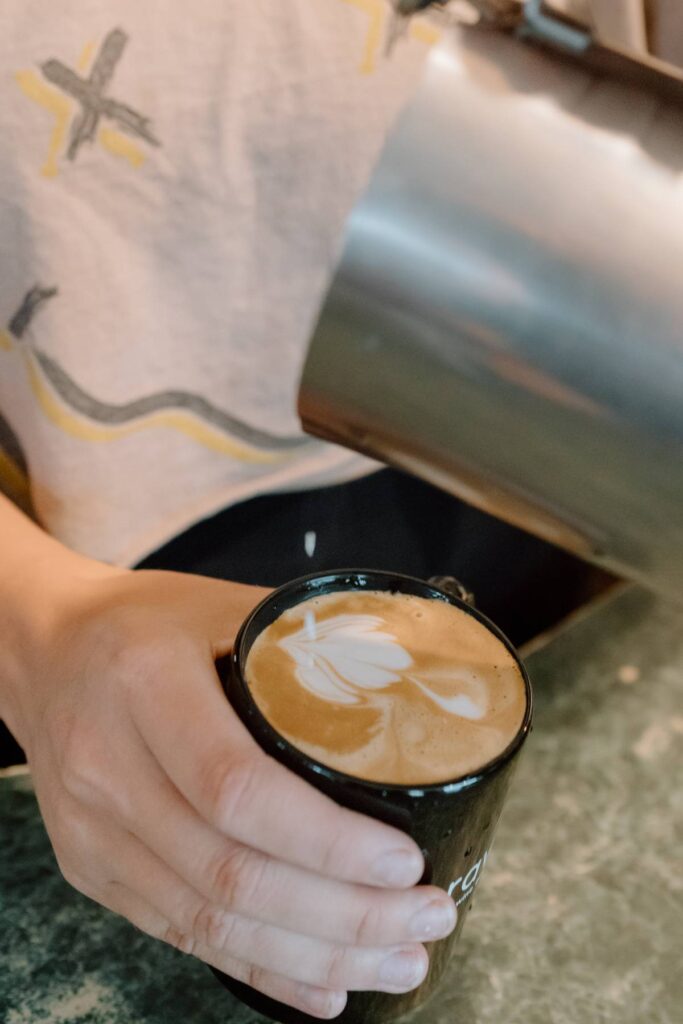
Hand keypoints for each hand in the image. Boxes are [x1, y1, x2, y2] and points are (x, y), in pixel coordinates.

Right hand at [10, 566, 455, 1018]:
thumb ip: (309, 643)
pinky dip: (258, 968)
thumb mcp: (224, 603)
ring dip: (314, 955)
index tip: (405, 863)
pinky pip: (179, 934)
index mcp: (146, 684)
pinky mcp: (94, 869)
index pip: (236, 786)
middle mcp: (108, 767)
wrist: (45, 651)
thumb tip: (414, 680)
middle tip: (427, 920)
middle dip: (343, 915)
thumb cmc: (147, 622)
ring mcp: (94, 830)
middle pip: (230, 872)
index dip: (325, 840)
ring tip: (398, 963)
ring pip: (209, 921)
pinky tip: (324, 987)